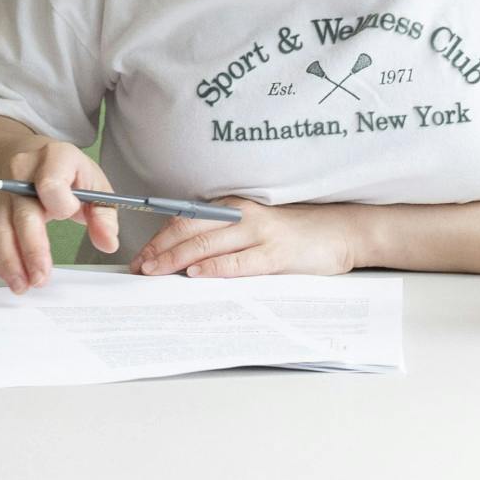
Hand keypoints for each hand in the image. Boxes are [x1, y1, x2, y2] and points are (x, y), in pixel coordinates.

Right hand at [0, 138, 119, 294]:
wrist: (41, 159)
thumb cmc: (72, 175)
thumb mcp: (97, 186)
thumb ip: (104, 215)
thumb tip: (107, 243)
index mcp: (54, 158)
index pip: (50, 184)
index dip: (61, 204)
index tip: (71, 214)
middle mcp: (23, 173)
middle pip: (23, 213)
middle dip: (32, 249)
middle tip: (42, 278)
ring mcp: (5, 193)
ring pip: (0, 229)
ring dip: (10, 262)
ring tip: (24, 286)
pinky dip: (0, 261)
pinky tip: (13, 277)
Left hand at [131, 198, 356, 278]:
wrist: (341, 231)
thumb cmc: (295, 232)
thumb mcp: (254, 226)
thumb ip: (225, 234)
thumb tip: (185, 254)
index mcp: (233, 206)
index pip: (186, 219)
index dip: (159, 237)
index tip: (141, 255)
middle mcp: (242, 214)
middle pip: (190, 229)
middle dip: (160, 249)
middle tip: (139, 267)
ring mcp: (260, 233)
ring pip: (208, 244)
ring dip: (177, 259)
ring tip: (155, 271)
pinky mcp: (276, 253)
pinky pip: (239, 261)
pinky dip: (214, 268)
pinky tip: (197, 274)